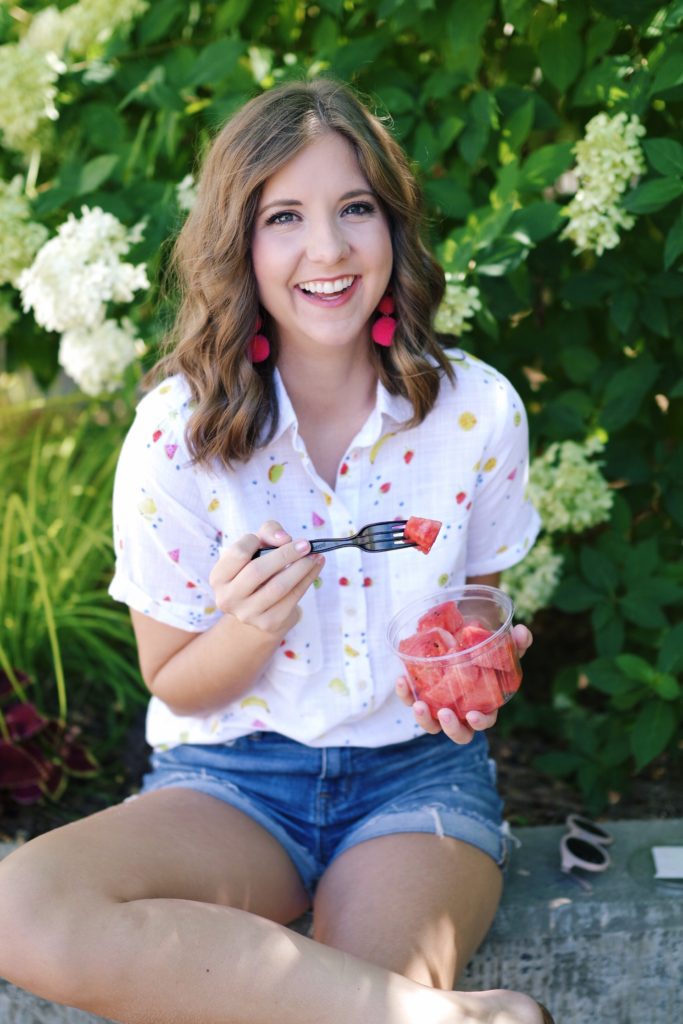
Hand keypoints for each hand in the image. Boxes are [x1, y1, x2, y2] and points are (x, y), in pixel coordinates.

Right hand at [209, 520, 323, 636]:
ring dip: (301, 568)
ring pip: (279, 587)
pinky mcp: (269, 623)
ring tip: (315, 555)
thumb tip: (284, 539)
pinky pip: (293, 598)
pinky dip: (308, 579)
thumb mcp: (256, 547)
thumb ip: (268, 533)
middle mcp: (228, 598)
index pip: (237, 553)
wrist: (258, 607)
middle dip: (285, 554)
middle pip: (258, 571)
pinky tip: (316, 566)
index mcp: (219, 577)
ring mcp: (247, 614)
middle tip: (306, 544)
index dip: (256, 541)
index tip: (275, 539)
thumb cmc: (256, 568)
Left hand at [395, 624, 532, 744]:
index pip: (484, 720)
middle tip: (445, 714)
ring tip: (419, 705)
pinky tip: (402, 679)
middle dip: (452, 728)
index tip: (473, 716)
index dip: (480, 722)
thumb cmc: (482, 649)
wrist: (456, 638)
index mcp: (483, 703)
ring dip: (424, 720)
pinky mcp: (419, 694)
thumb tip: (522, 631)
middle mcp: (461, 710)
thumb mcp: (500, 645)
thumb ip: (515, 641)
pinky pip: (410, 700)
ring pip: (431, 725)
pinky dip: (405, 694)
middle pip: (458, 733)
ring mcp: (439, 705)